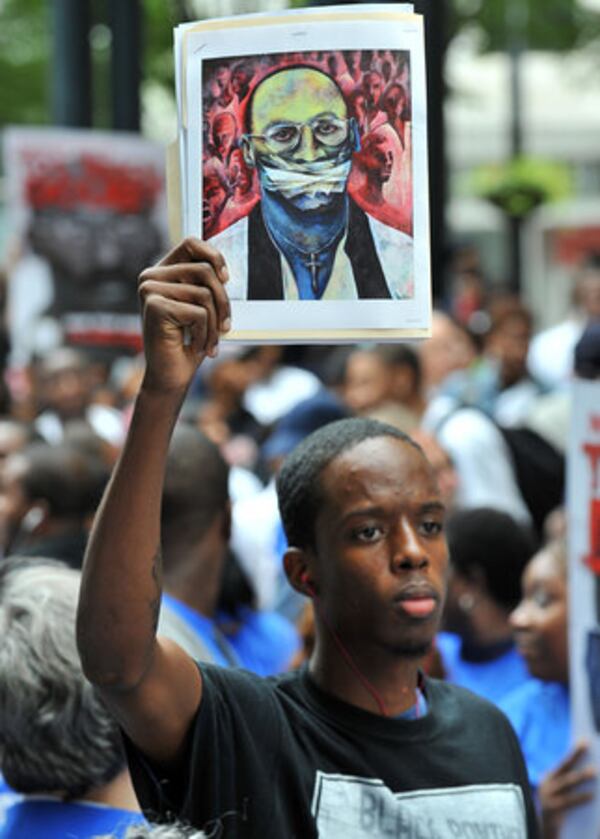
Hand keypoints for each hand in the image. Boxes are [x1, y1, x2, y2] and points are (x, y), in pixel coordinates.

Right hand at [138, 237, 230, 394]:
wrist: (169, 377)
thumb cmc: (187, 342)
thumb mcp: (200, 308)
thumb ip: (207, 285)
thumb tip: (226, 270)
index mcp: (161, 272)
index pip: (191, 243)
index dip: (214, 256)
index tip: (227, 278)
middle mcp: (150, 276)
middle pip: (205, 271)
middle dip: (223, 302)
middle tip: (226, 327)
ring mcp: (150, 290)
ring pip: (205, 294)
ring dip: (214, 325)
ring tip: (208, 342)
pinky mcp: (155, 306)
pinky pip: (198, 313)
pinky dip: (204, 335)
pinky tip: (194, 347)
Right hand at [539, 742, 595, 838]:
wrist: (545, 835)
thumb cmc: (561, 817)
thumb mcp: (566, 798)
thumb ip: (574, 786)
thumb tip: (593, 772)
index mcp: (549, 779)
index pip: (565, 763)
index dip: (575, 752)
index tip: (586, 740)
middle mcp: (545, 785)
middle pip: (564, 767)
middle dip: (576, 755)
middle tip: (588, 745)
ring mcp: (546, 797)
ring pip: (567, 783)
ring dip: (581, 776)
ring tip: (595, 771)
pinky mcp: (550, 810)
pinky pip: (568, 801)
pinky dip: (581, 797)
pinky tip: (592, 795)